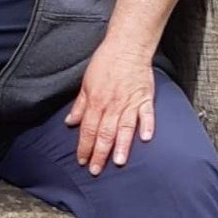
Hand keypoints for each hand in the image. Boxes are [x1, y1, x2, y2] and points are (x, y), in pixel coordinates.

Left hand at [64, 40, 154, 173]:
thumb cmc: (105, 63)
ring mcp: (130, 102)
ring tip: (119, 162)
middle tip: (96, 170)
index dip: (84, 147)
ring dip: (121, 146)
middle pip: (104, 133)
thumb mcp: (86, 83)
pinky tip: (146, 139)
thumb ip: (80, 105)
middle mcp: (112, 105)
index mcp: (96, 101)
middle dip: (99, 154)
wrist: (126, 47)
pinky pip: (147, 115)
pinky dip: (147, 126)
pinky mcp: (145, 98)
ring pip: (124, 128)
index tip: (82, 160)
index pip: (88, 130)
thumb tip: (70, 122)